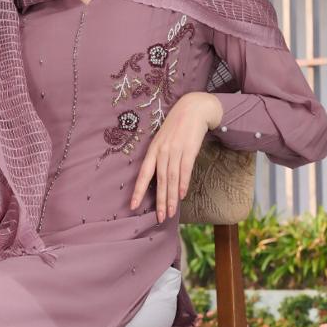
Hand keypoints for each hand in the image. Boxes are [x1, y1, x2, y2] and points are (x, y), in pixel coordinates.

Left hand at [129, 92, 223, 222]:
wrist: (194, 108)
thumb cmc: (177, 127)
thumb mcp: (163, 140)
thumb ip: (159, 157)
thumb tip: (158, 178)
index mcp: (153, 150)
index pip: (143, 174)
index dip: (137, 191)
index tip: (132, 206)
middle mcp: (162, 151)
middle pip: (159, 180)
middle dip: (159, 201)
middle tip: (160, 218)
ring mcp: (175, 150)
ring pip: (172, 178)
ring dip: (171, 198)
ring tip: (170, 213)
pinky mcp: (189, 149)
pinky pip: (185, 170)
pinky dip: (183, 184)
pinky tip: (181, 195)